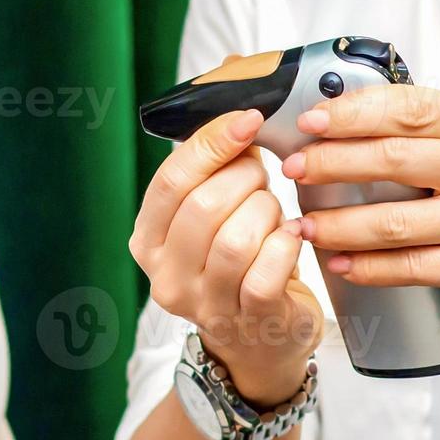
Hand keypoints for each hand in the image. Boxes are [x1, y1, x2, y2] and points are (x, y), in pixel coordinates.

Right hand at [129, 108, 324, 406]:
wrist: (259, 343)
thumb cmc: (237, 263)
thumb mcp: (211, 214)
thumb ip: (213, 164)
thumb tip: (235, 96)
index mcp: (148, 240)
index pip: (171, 180)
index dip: (212, 142)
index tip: (248, 118)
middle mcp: (166, 275)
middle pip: (203, 206)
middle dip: (245, 178)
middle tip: (263, 178)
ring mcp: (205, 304)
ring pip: (235, 238)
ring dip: (266, 211)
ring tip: (275, 211)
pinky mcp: (250, 319)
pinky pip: (266, 271)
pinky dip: (285, 244)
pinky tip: (291, 237)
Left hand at [282, 84, 439, 323]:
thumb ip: (425, 132)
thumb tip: (336, 120)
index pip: (408, 109)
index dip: (352, 113)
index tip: (310, 122)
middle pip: (394, 159)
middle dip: (332, 164)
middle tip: (292, 170)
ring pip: (396, 221)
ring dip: (339, 224)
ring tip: (302, 225)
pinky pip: (414, 267)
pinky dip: (369, 267)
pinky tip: (340, 263)